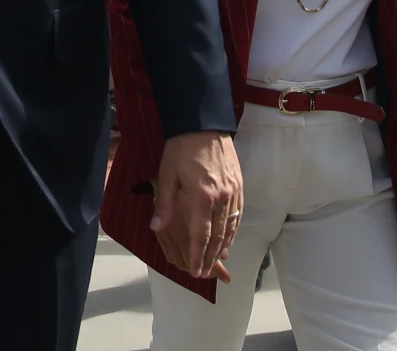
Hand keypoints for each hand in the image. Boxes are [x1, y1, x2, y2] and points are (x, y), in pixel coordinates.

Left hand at [150, 131, 241, 281]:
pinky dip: (233, 230)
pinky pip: (238, 214)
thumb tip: (156, 228)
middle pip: (218, 236)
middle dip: (210, 257)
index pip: (201, 235)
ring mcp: (233, 192)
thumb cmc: (181, 147)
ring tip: (215, 262)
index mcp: (202, 196)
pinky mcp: (240, 185)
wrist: (203, 123)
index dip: (197, 255)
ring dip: (223, 247)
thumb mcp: (167, 174)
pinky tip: (228, 239)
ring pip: (230, 227)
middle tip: (204, 274)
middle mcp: (221, 197)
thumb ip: (164, 204)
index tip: (195, 272)